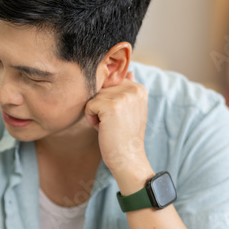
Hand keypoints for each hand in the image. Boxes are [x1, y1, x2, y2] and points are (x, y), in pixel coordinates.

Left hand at [84, 71, 153, 188]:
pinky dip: (91, 119)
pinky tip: (103, 129)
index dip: (108, 101)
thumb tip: (129, 70)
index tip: (119, 117)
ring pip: (94, 96)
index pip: (110, 84)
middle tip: (112, 123)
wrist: (127, 158)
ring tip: (109, 126)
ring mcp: (123, 96)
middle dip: (100, 107)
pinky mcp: (111, 105)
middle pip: (101, 89)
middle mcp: (133, 89)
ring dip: (95, 113)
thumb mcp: (130, 109)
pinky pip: (89, 105)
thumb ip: (128, 89)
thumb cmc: (125, 136)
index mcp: (139, 88)